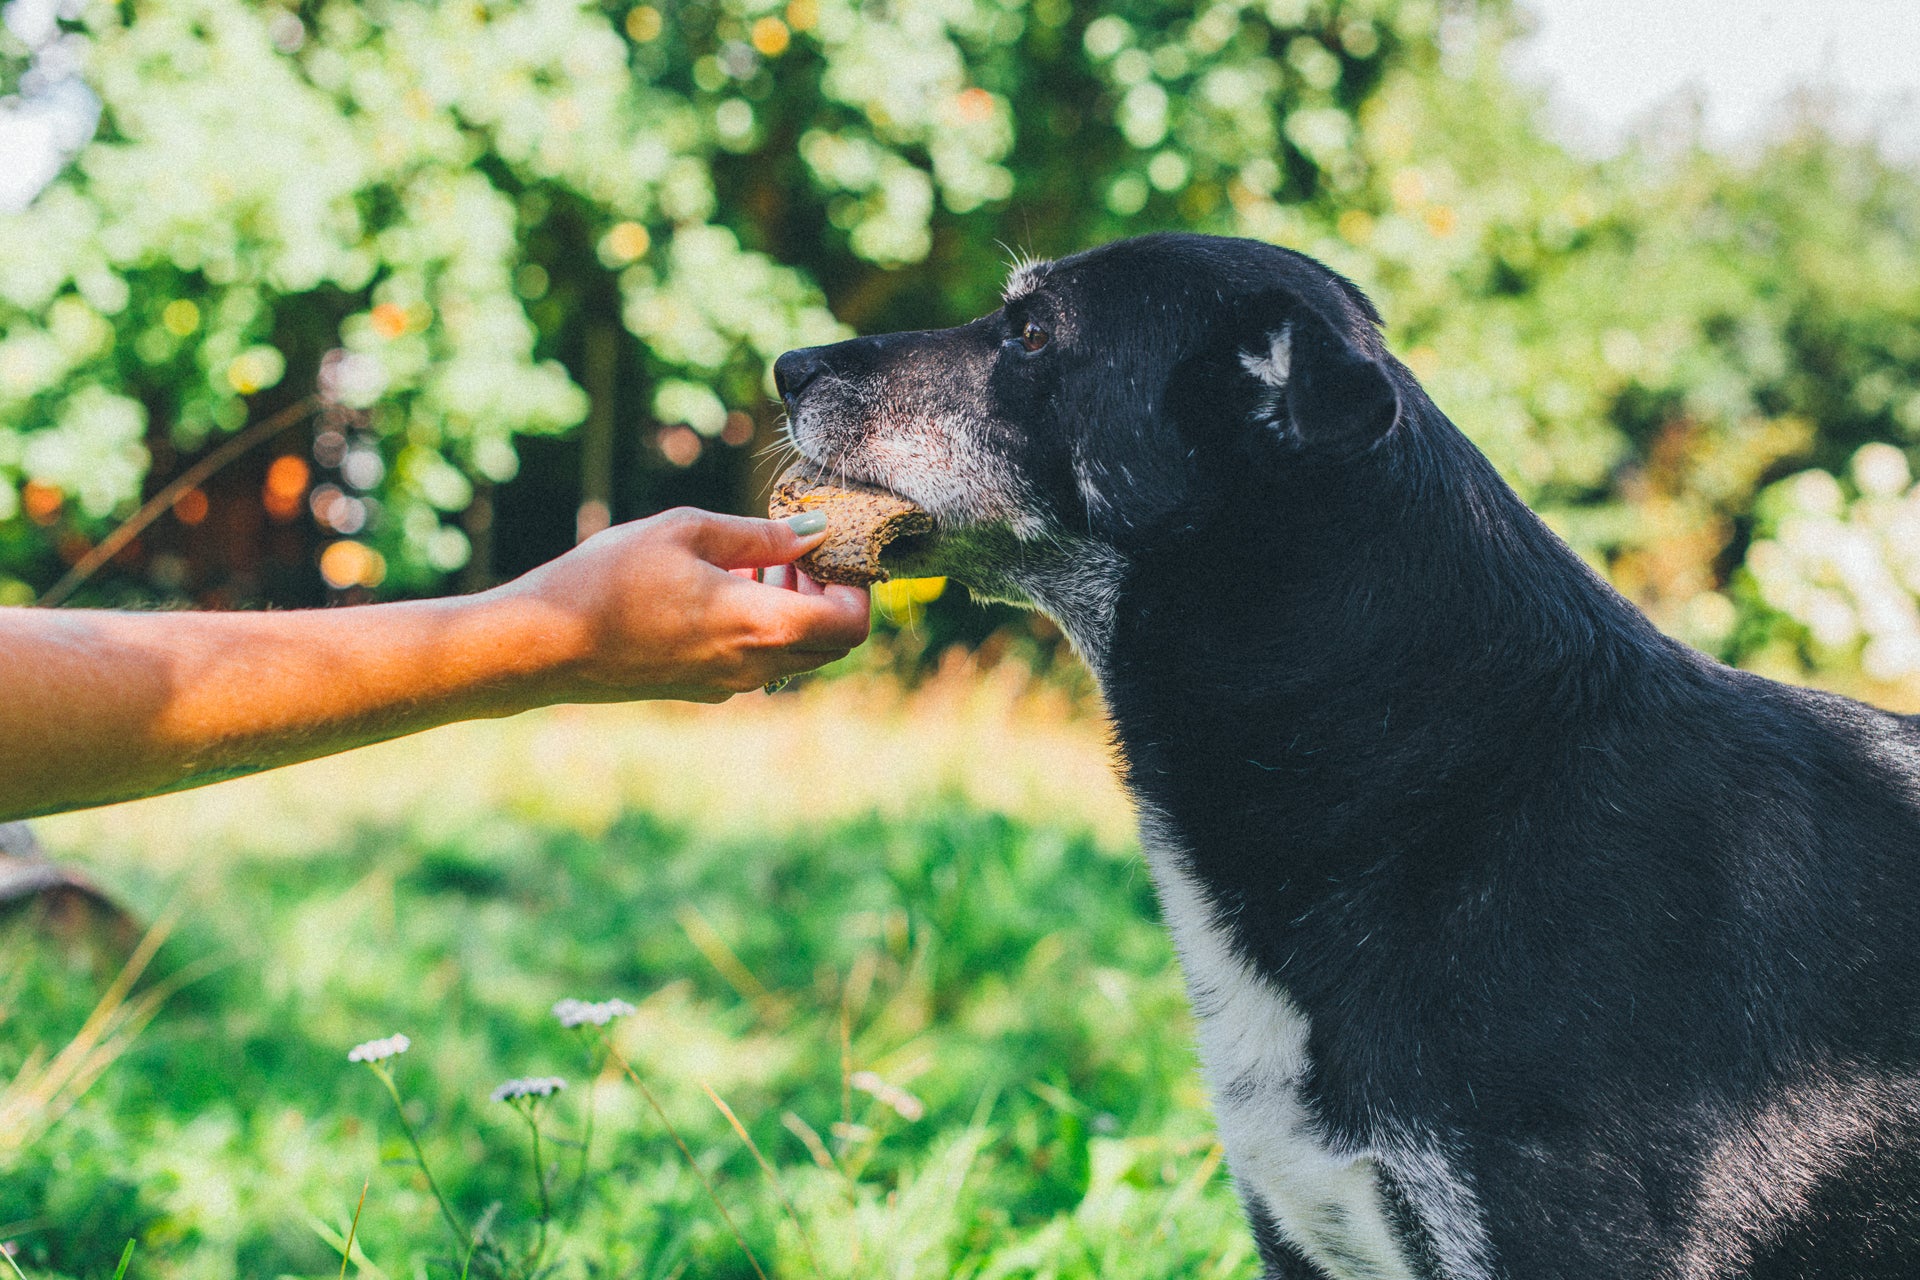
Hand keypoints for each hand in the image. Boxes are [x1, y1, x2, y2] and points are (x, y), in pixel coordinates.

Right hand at [490, 507, 871, 703]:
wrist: (545, 645)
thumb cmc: (611, 578)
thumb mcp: (687, 531)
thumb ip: (761, 535)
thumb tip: (814, 533)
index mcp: (760, 627)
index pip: (850, 625)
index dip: (854, 587)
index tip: (827, 551)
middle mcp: (753, 667)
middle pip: (830, 644)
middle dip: (825, 597)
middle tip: (789, 553)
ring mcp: (728, 685)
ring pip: (794, 654)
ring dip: (791, 611)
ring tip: (749, 564)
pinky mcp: (701, 689)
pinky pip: (757, 662)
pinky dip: (759, 627)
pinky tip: (717, 589)